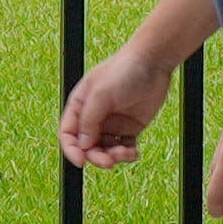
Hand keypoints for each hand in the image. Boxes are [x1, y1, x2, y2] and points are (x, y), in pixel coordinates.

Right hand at [57, 33, 178, 173]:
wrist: (154, 61)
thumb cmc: (124, 71)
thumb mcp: (101, 93)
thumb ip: (89, 120)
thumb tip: (82, 145)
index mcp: (80, 106)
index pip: (68, 134)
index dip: (71, 150)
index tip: (81, 161)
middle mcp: (94, 117)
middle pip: (87, 147)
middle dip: (97, 157)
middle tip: (109, 162)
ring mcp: (112, 123)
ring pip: (105, 150)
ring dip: (114, 157)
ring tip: (127, 153)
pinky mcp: (129, 128)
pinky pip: (123, 149)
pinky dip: (127, 155)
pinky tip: (134, 153)